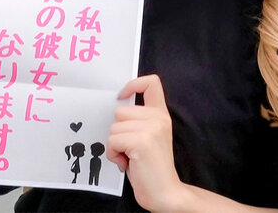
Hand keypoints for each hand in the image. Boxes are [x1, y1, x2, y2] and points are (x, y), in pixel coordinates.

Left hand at [107, 75, 188, 211]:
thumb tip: (116, 110)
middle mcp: (158, 118)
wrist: (165, 192)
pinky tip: (127, 163)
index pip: (151, 83)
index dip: (132, 84)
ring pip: (113, 128)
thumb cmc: (151, 168)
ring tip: (130, 158)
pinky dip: (114, 155)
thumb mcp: (149, 137)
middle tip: (130, 149)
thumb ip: (139, 121)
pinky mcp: (141, 141)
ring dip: (115, 146)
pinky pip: (113, 141)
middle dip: (118, 132)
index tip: (122, 96)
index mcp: (161, 115)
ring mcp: (151, 128)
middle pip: (120, 111)